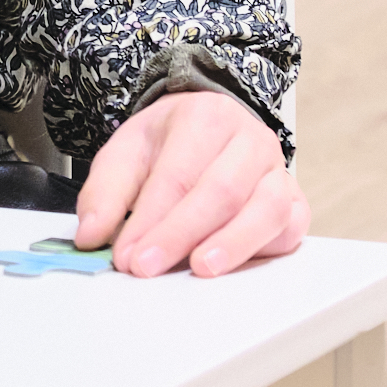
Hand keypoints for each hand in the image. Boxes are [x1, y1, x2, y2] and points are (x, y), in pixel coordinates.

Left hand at [73, 89, 305, 277]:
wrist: (210, 126)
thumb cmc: (169, 143)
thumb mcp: (126, 152)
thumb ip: (104, 193)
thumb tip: (90, 235)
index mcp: (204, 118)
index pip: (176, 174)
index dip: (150, 219)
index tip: (127, 255)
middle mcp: (249, 140)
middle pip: (221, 191)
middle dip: (182, 234)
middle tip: (149, 266)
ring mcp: (278, 170)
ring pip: (265, 209)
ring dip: (231, 245)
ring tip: (199, 269)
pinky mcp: (295, 202)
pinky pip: (290, 227)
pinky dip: (264, 249)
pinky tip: (234, 266)